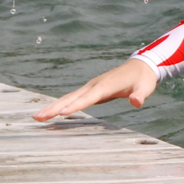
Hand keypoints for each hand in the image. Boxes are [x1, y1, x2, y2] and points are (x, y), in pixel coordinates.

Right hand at [33, 58, 158, 121]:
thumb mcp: (146, 87)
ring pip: (68, 97)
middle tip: (38, 117)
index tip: (61, 114)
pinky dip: (61, 105)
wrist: (140, 66)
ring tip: (37, 117)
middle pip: (71, 98)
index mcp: (106, 86)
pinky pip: (72, 98)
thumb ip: (140, 95)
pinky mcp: (90, 90)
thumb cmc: (143, 79)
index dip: (75, 106)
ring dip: (53, 107)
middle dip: (54, 108)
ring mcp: (90, 87)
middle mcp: (94, 85)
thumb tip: (137, 102)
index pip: (88, 98)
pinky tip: (51, 113)